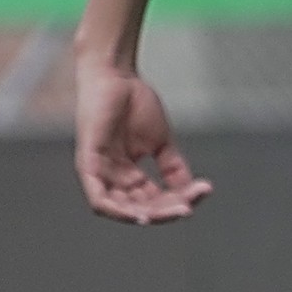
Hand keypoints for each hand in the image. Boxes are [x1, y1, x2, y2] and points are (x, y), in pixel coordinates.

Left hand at [74, 61, 210, 223]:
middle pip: (139, 209)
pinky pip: (99, 199)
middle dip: (166, 212)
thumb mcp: (161, 140)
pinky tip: (141, 214)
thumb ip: (172, 167)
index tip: (203, 191)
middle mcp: (112, 177)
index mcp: (128, 174)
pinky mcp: (88, 163)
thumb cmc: (133, 102)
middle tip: (189, 207)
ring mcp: (99, 172)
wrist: (116, 75)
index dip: (177, 202)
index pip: (153, 201)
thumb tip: (190, 190)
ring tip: (174, 210)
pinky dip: (119, 211)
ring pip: (121, 209)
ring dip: (147, 215)